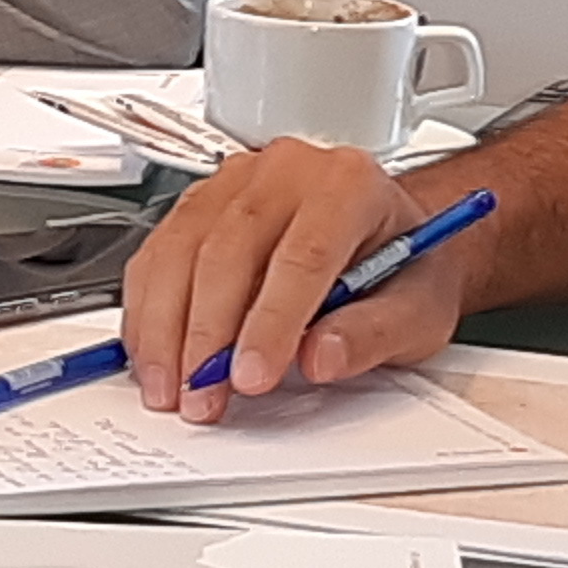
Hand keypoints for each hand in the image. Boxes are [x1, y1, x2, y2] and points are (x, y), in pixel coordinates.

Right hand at [117, 140, 480, 424]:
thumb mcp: (418, 312)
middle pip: (229, 249)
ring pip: (179, 249)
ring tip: (173, 388)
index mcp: (350, 184)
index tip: (251, 377)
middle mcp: (288, 171)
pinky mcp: (199, 204)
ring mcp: (236, 181)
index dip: (270, 323)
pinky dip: (149, 311)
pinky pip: (158, 254)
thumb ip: (374, 335)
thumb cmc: (404, 270)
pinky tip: (155, 354)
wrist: (390, 241)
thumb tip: (320, 357)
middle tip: (205, 396)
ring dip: (165, 328)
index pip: (302, 253)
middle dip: (208, 335)